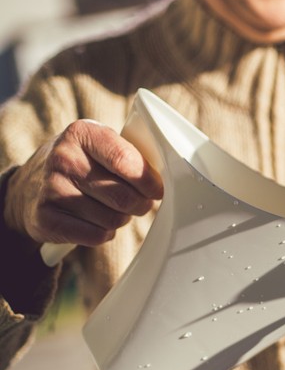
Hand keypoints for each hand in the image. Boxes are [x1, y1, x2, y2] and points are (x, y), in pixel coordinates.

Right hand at [4, 119, 162, 246]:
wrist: (30, 187)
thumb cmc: (81, 164)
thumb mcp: (101, 146)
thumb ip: (132, 155)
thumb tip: (168, 178)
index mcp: (82, 133)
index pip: (127, 161)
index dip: (150, 181)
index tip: (157, 190)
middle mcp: (62, 158)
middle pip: (123, 196)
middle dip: (140, 204)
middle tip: (138, 203)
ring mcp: (50, 189)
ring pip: (113, 219)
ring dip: (121, 219)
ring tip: (111, 209)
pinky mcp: (44, 219)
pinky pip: (96, 236)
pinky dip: (104, 233)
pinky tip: (95, 222)